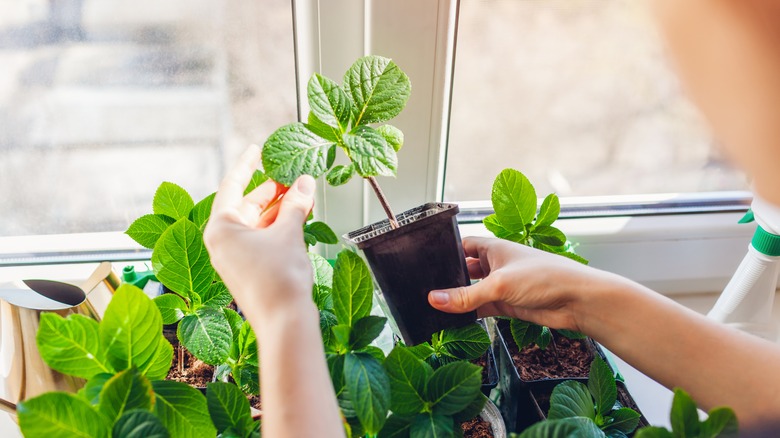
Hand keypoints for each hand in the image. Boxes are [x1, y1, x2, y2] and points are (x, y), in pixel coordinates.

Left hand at [204, 145, 315, 323]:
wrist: (284, 323)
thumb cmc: (278, 282)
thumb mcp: (289, 233)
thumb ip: (295, 203)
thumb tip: (303, 182)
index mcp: (221, 229)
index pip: (232, 186)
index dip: (246, 165)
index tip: (256, 150)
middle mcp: (222, 242)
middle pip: (247, 205)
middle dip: (272, 190)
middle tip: (293, 176)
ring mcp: (235, 257)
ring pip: (257, 223)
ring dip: (279, 209)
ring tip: (302, 195)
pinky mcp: (249, 270)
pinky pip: (261, 239)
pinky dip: (278, 227)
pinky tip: (297, 218)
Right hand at [427, 236, 622, 331]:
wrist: (577, 300)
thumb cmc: (544, 277)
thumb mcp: (499, 284)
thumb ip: (465, 296)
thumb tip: (433, 300)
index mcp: (494, 248)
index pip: (463, 245)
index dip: (445, 252)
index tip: (424, 261)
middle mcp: (496, 265)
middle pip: (465, 270)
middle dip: (448, 279)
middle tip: (423, 288)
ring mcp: (501, 285)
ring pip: (472, 291)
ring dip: (458, 299)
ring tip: (432, 307)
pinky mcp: (508, 305)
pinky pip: (482, 308)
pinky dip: (469, 314)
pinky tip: (453, 320)